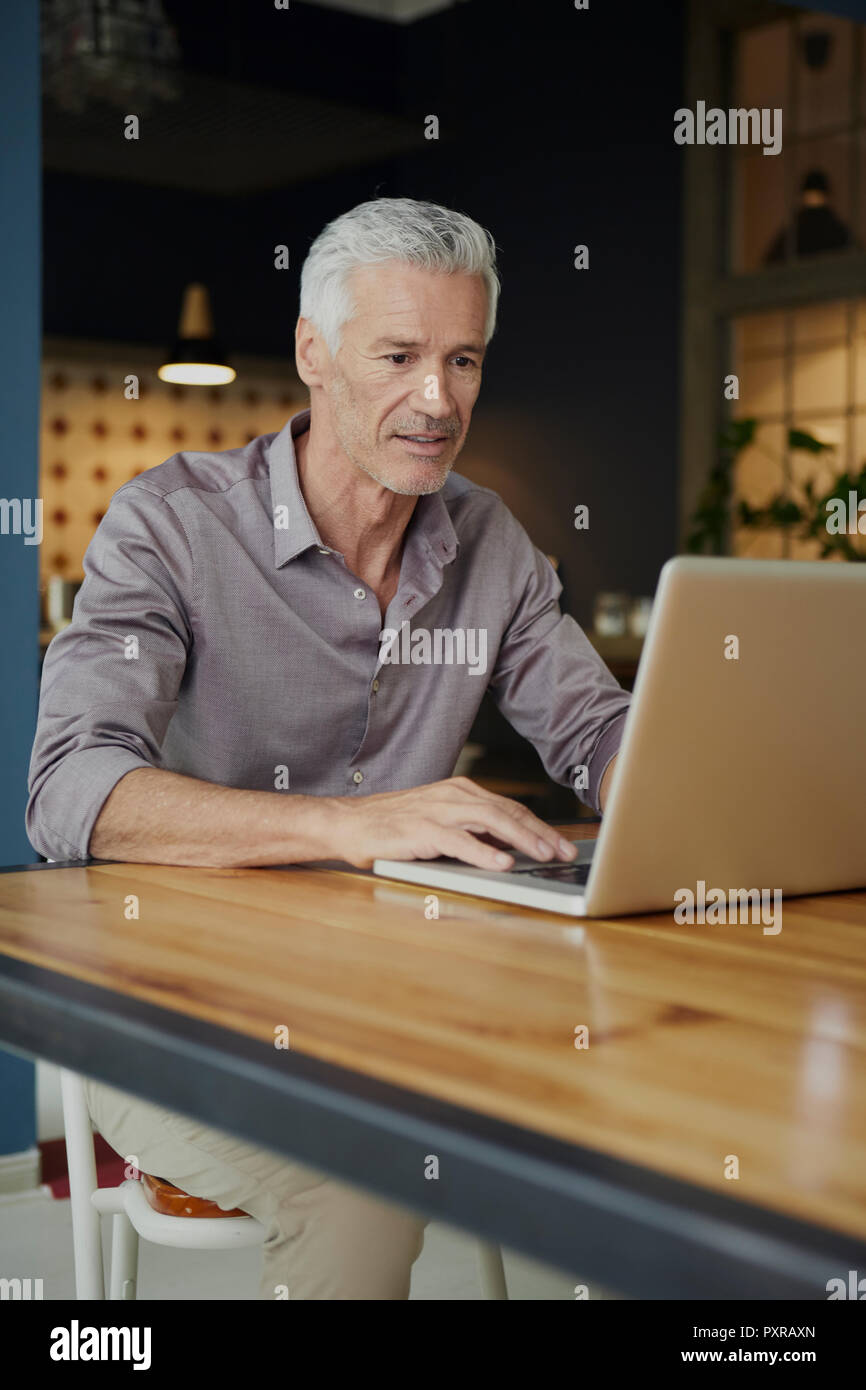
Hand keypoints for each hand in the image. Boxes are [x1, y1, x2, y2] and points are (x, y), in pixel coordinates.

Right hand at [333, 776, 578, 870]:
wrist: (350, 823)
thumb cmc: (396, 827)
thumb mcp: (442, 822)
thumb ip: (473, 830)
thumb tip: (511, 848)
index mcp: (462, 791)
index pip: (510, 809)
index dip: (540, 828)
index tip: (563, 846)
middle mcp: (455, 795)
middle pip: (508, 813)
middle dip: (541, 834)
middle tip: (565, 853)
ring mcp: (438, 810)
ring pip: (491, 821)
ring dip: (522, 840)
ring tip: (543, 856)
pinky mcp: (421, 828)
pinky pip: (459, 840)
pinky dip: (484, 852)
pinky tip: (503, 862)